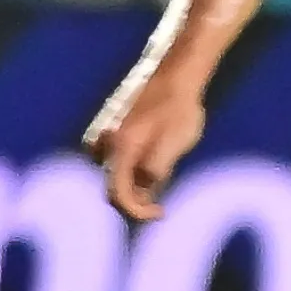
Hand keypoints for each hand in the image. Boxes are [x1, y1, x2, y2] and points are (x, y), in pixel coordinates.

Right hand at [85, 60, 207, 222]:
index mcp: (122, 148)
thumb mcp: (173, 144)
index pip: (117, 192)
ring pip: (118, 176)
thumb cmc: (178, 110)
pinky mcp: (125, 134)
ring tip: (163, 185)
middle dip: (135, 202)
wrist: (179, 77)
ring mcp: (117, 139)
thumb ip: (155, 170)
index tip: (159, 213)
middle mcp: (112, 145)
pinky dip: (137, 174)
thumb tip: (143, 191)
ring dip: (137, 188)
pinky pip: (124, 163)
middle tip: (160, 207)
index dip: (136, 210)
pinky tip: (159, 168)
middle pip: (113, 187)